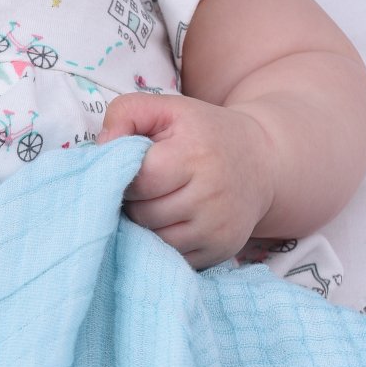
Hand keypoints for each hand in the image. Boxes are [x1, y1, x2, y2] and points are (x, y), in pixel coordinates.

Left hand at [96, 92, 276, 269]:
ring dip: (143, 226)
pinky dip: (161, 244)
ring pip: (154, 240)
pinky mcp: (221, 249)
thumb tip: (102, 146)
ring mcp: (217, 227)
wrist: (264, 161)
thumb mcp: (169, 109)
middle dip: (131, 203)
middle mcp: (211, 195)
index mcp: (195, 155)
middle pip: (144, 214)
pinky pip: (173, 257)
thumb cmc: (204, 133)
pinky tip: (168, 222)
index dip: (124, 176)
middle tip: (139, 189)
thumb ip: (127, 113)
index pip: (139, 180)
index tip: (129, 169)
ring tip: (151, 204)